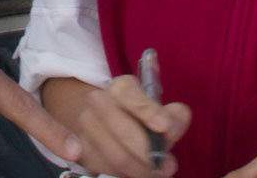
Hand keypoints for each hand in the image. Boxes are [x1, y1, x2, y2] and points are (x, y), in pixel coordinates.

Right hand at [42, 74, 190, 177]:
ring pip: (116, 155)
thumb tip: (171, 128)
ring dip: (140, 169)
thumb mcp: (162, 114)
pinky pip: (106, 168)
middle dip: (148, 153)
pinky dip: (126, 175)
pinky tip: (137, 172)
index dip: (147, 111)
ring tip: (156, 172)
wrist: (111, 127)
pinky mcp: (83, 149)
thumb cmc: (143, 122)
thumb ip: (174, 117)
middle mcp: (98, 100)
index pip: (129, 95)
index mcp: (121, 88)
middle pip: (122, 130)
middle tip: (166, 165)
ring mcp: (86, 124)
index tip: (164, 126)